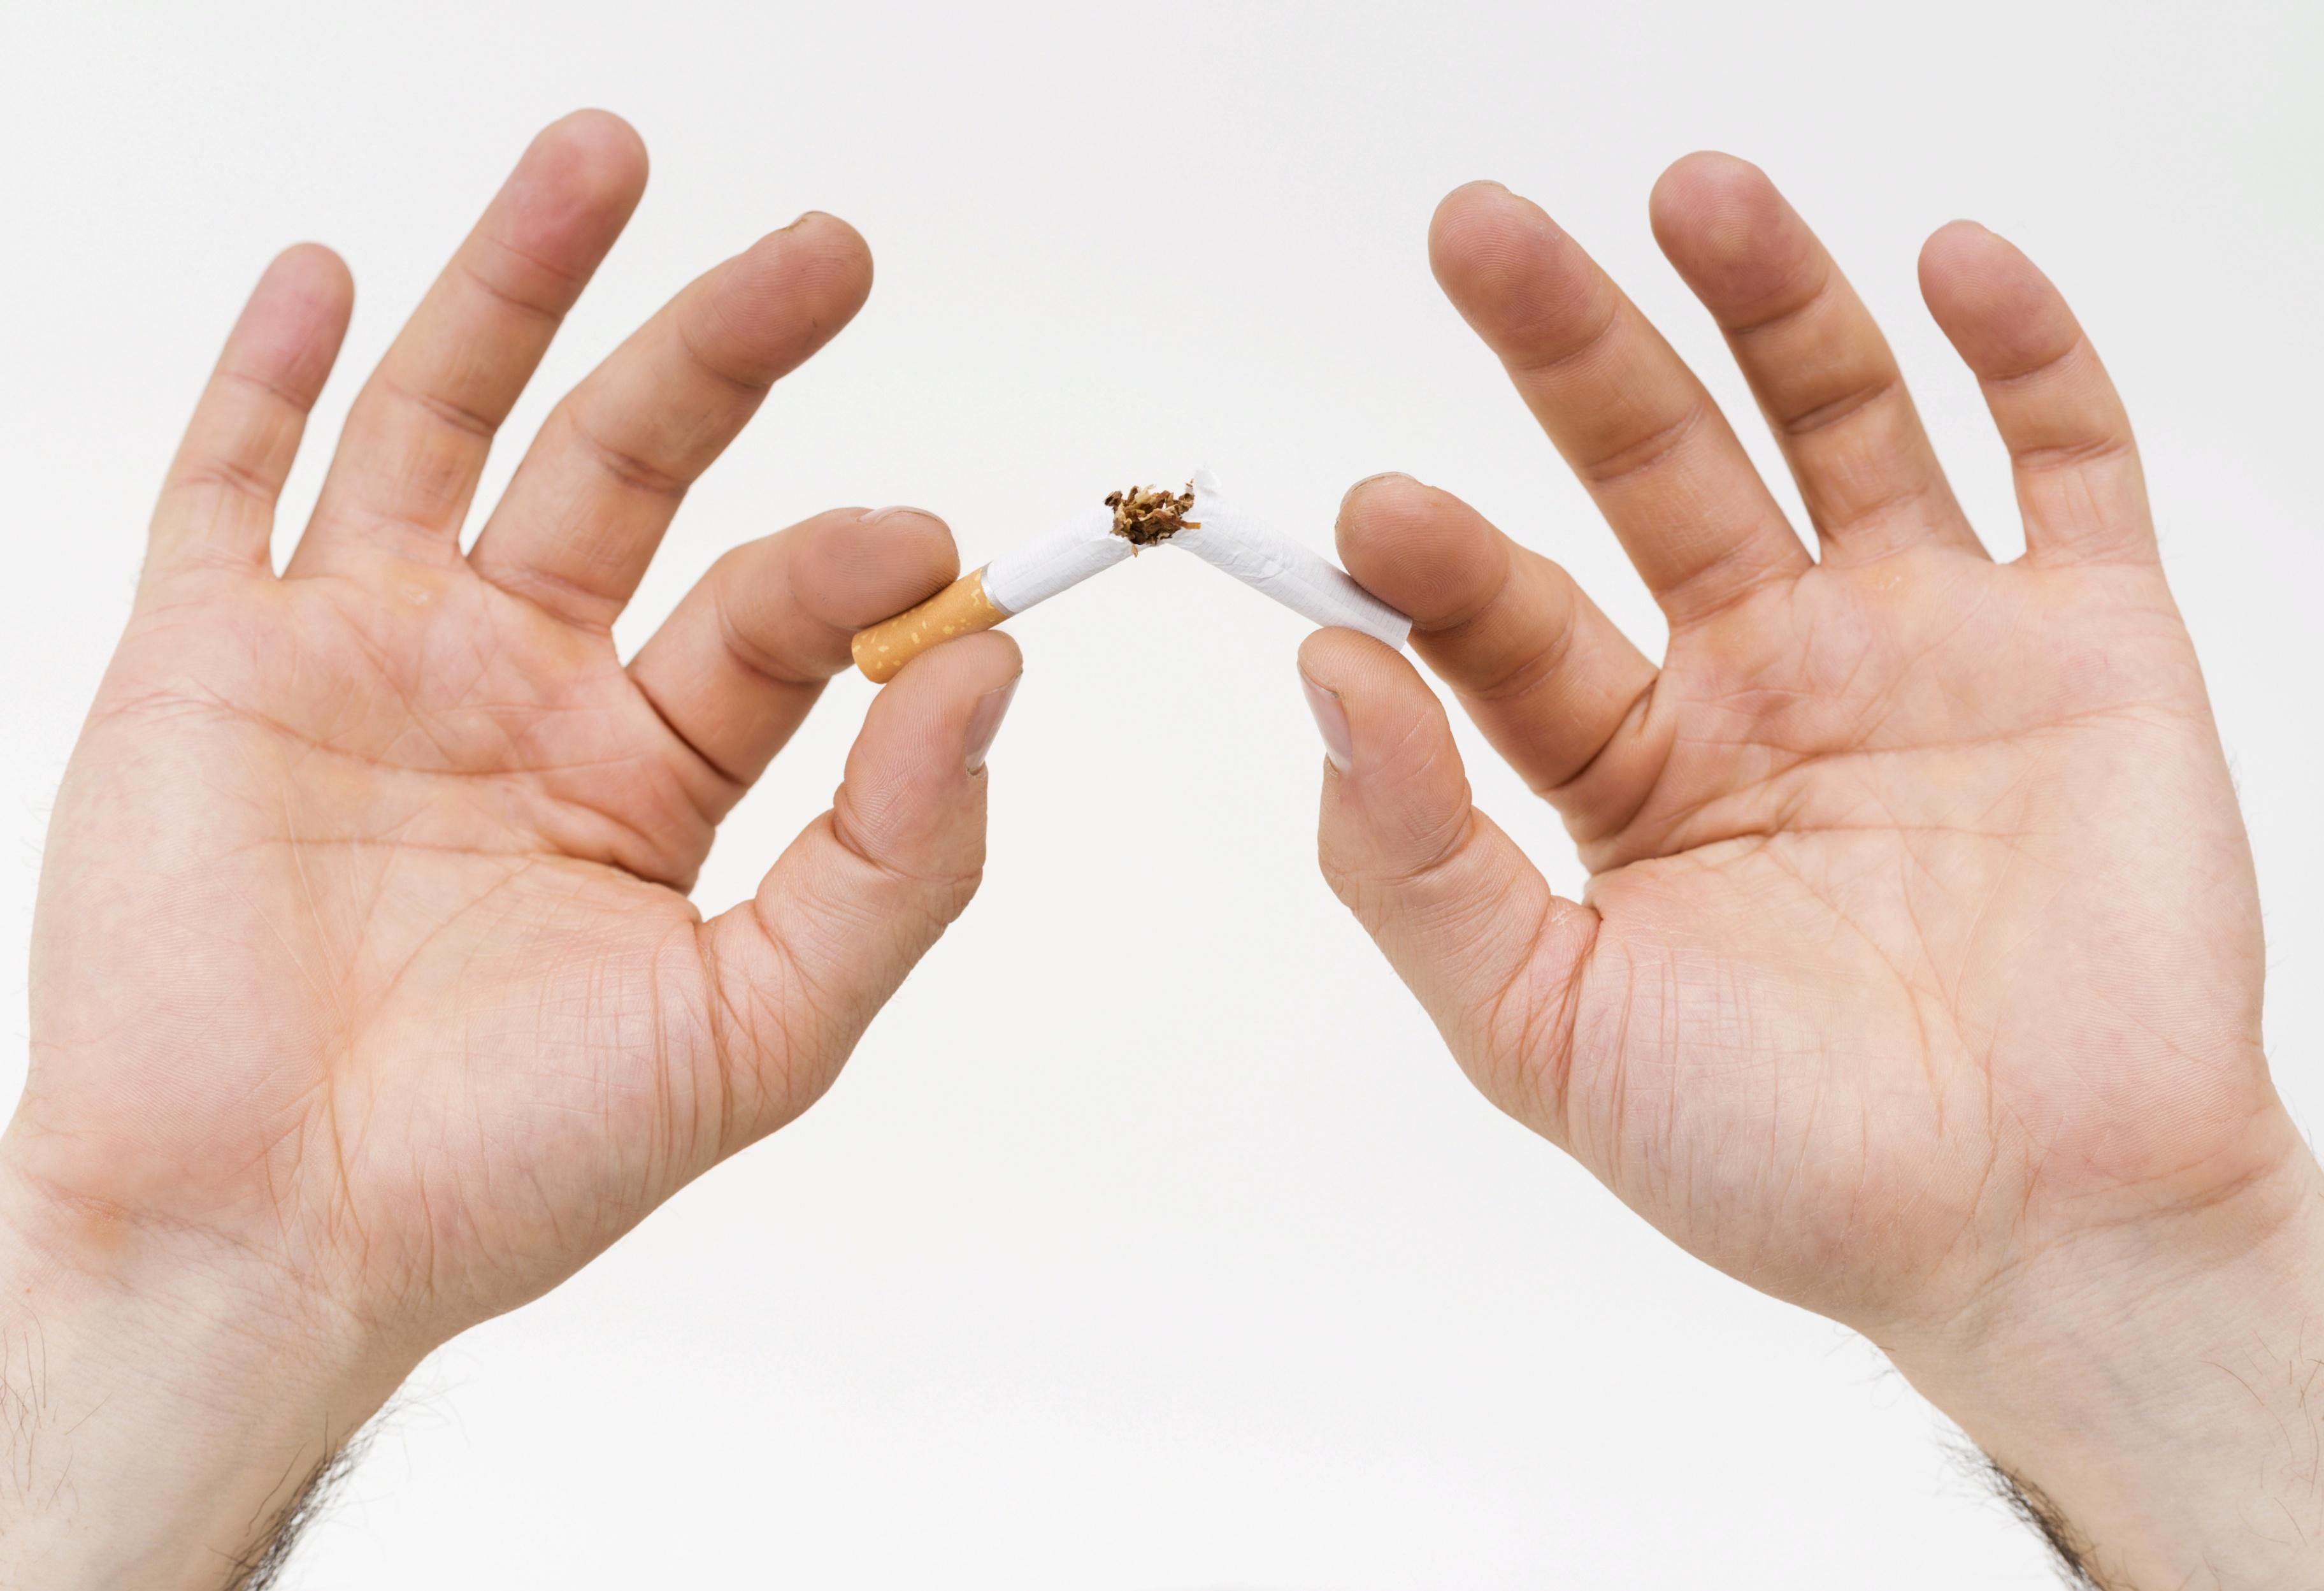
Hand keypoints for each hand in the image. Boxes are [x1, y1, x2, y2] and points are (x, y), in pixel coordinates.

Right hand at [0, 111, 1019, 1587]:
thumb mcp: (758, 1028)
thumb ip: (896, 861)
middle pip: (631, 466)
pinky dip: (269, 377)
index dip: (855, 561)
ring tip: (609, 161)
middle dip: (725, 350)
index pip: (773, 611)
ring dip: (521, 290)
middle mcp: (515, 688)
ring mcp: (359, 657)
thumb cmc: (506, 1169)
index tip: (928, 544)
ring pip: (448, 424)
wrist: (271, 1244)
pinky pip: (227, 485)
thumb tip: (990, 676)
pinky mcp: (206, 664)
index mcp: (648, 769)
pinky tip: (335, 277)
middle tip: (829, 254)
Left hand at [1303, 156, 2321, 1582]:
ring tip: (1692, 192)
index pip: (1513, 621)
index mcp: (1631, 767)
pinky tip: (1946, 265)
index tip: (1372, 510)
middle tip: (1479, 233)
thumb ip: (1416, 865)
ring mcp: (1926, 644)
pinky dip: (2020, 354)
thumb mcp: (1545, 1032)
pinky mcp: (2089, 645)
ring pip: (1838, 421)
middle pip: (1653, 467)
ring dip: (1768, 301)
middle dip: (1570, 348)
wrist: (2036, 1240)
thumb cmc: (1786, 1163)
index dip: (1443, 558)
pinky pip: (2064, 461)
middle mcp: (1765, 679)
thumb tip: (1324, 684)